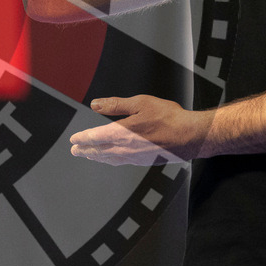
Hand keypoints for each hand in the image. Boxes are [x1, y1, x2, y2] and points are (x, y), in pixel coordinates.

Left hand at [69, 94, 214, 164]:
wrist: (192, 136)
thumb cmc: (169, 117)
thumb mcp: (140, 103)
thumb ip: (116, 105)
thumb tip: (95, 104)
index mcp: (122, 133)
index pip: (95, 137)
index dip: (82, 138)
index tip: (73, 139)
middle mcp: (126, 148)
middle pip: (99, 151)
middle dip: (85, 150)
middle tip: (75, 151)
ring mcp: (135, 157)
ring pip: (109, 159)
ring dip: (97, 157)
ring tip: (89, 156)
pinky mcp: (144, 161)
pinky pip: (121, 162)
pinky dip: (111, 161)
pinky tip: (112, 159)